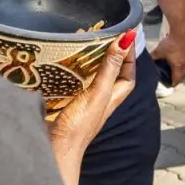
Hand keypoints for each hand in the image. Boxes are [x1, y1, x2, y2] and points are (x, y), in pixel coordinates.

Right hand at [48, 29, 137, 184]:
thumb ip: (110, 68)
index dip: (129, 54)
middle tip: (103, 34)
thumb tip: (126, 40)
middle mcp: (101, 98)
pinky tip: (64, 61)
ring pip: (93, 75)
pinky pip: (75, 80)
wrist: (56, 149)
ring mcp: (84, 101)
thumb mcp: (98, 93)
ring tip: (84, 41)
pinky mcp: (68, 101)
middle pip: (112, 72)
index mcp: (114, 97)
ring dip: (90, 59)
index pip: (128, 72)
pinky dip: (73, 69)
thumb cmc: (80, 125)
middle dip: (110, 53)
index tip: (125, 35)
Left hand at [150, 24, 184, 86]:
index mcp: (179, 67)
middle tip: (168, 79)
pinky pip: (184, 62)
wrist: (181, 31)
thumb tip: (148, 61)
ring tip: (170, 70)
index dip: (171, 84)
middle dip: (175, 79)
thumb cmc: (170, 44)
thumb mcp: (158, 52)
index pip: (176, 81)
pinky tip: (174, 60)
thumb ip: (153, 58)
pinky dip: (180, 64)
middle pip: (181, 76)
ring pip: (184, 69)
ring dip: (178, 71)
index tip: (166, 85)